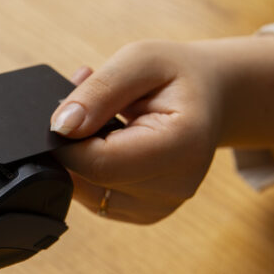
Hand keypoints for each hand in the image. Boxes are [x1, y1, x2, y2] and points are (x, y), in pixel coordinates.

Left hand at [50, 37, 273, 222]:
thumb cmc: (179, 75)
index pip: (100, 164)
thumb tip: (62, 127)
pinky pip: (97, 199)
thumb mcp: (139, 60)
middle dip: (74, 147)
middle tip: (86, 108)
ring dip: (81, 160)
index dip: (67, 142)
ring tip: (102, 122)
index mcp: (182, 146)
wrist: (212, 96)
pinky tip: (108, 143)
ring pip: (88, 195)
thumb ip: (99, 91)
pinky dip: (91, 173)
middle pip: (92, 183)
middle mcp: (177, 186)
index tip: (64, 113)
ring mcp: (162, 206)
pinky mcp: (147, 213)